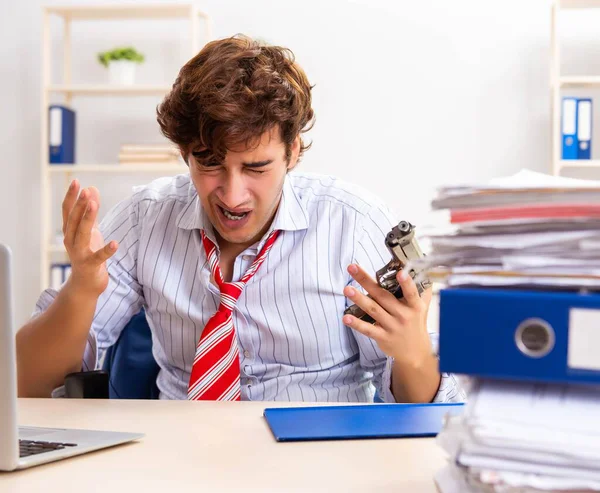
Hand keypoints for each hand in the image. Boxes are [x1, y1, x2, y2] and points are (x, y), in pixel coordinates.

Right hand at [61, 179, 116, 296]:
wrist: (86, 283)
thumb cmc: (88, 253)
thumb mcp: (90, 229)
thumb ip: (90, 210)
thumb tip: (92, 188)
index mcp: (70, 230)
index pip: (68, 211)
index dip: (71, 196)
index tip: (77, 182)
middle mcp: (71, 240)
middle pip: (73, 220)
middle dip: (79, 205)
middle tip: (86, 191)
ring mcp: (79, 253)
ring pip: (82, 234)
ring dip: (87, 219)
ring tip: (94, 205)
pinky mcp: (90, 265)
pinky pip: (98, 257)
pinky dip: (106, 250)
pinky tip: (115, 243)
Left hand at [342, 264, 432, 367]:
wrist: (415, 352)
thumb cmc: (416, 323)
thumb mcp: (423, 307)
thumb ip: (422, 290)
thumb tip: (419, 269)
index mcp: (414, 306)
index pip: (411, 293)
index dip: (406, 283)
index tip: (401, 273)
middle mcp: (403, 315)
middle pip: (383, 296)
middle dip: (366, 281)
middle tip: (353, 267)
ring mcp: (392, 327)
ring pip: (373, 310)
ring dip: (359, 299)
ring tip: (347, 289)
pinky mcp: (383, 337)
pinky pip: (368, 329)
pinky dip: (357, 324)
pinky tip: (346, 317)